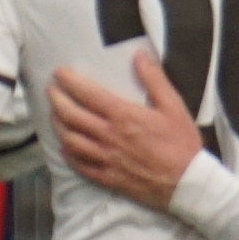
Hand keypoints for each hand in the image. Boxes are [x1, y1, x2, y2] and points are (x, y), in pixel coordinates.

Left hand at [46, 45, 208, 208]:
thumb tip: (139, 55)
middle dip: (56, 100)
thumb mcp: (173, 106)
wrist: (187, 184)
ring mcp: (106, 159)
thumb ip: (154, 79)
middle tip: (50, 90)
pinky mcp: (108, 178)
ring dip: (58, 125)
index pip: (87, 94)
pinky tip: (66, 147)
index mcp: (123, 116)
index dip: (69, 81)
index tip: (60, 73)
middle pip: (71, 116)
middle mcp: (109, 136)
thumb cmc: (182, 144)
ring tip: (55, 115)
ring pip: (70, 140)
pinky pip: (80, 165)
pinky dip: (68, 154)